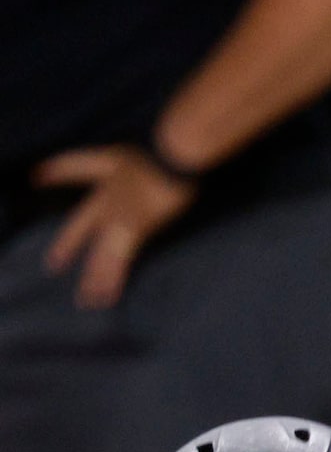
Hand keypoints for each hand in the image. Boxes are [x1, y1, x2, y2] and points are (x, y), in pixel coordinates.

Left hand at [35, 146, 196, 308]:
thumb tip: (97, 159)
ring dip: (92, 278)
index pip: (75, 178)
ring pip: (99, 253)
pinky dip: (112, 280)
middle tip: (53, 266)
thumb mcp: (132, 150)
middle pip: (83, 229)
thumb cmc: (157, 152)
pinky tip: (106, 296)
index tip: (37, 180)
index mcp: (106, 178)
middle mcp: (107, 202)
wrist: (171, 156)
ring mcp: (118, 218)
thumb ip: (118, 159)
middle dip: (68, 247)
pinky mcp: (134, 231)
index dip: (58, 176)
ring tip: (85, 300)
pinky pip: (119, 261)